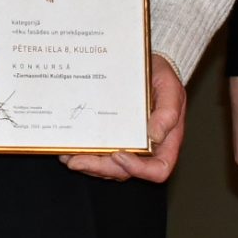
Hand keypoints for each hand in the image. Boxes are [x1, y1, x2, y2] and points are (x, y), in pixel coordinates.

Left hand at [63, 57, 186, 182]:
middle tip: (77, 161)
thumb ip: (168, 112)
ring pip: (109, 167)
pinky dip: (84, 154)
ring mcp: (128, 145)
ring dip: (88, 165)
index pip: (158, 169)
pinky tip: (68, 149)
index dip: (139, 169)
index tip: (119, 155)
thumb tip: (156, 136)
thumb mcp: (170, 88)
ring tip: (68, 157)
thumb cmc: (162, 77)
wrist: (146, 65)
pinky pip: (99, 154)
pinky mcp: (113, 138)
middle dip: (100, 168)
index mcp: (166, 142)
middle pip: (125, 171)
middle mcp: (147, 149)